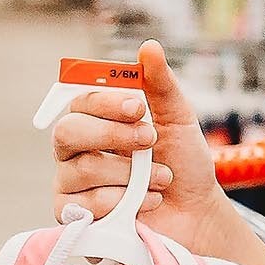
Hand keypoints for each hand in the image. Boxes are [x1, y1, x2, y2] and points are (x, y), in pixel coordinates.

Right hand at [48, 41, 231, 242]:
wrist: (197, 212)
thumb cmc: (184, 164)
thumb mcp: (179, 119)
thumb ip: (161, 85)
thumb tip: (149, 47)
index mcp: (96, 121)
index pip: (80, 101)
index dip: (105, 102)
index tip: (139, 108)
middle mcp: (77, 150)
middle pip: (67, 132)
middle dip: (113, 135)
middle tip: (150, 141)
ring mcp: (72, 184)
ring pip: (82, 169)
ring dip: (131, 174)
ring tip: (161, 179)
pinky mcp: (76, 217)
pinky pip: (85, 205)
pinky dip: (123, 202)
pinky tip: (147, 203)